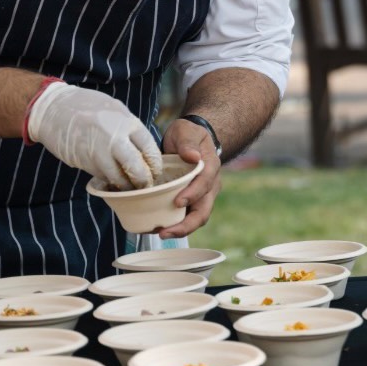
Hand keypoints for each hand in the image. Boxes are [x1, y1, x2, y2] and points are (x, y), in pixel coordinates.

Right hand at [27, 82, 162, 189]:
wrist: (53, 109)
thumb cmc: (85, 106)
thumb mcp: (113, 108)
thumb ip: (128, 126)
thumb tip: (143, 147)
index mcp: (125, 121)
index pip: (149, 148)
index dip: (154, 164)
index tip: (155, 171)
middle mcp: (114, 137)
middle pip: (137, 168)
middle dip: (143, 180)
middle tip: (144, 184)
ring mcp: (99, 151)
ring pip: (119, 177)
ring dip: (125, 185)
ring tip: (128, 186)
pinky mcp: (85, 162)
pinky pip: (102, 176)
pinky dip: (109, 180)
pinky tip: (110, 178)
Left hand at [158, 117, 222, 238]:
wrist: (189, 140)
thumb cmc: (188, 135)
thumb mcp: (186, 131)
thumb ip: (188, 142)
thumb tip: (193, 156)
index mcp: (210, 167)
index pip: (205, 184)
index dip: (193, 194)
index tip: (178, 202)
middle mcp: (209, 186)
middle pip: (203, 211)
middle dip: (186, 225)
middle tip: (165, 232)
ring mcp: (201, 196)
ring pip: (195, 218)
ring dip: (179, 229)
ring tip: (159, 234)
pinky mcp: (190, 201)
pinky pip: (185, 216)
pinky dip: (172, 225)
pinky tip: (155, 227)